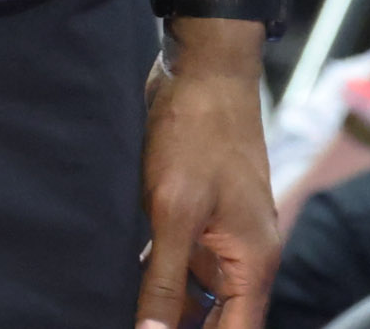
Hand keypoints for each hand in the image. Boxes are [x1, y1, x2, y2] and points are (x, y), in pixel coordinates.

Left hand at [138, 21, 277, 328]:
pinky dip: (154, 273)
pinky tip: (119, 281)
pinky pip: (177, 260)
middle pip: (214, 320)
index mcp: (252, 264)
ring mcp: (218, 234)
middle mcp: (241, 256)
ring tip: (118, 305)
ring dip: (161, 302)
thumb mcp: (175, 211)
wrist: (202, 67)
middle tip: (132, 320)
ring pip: (192, 292)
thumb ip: (166, 279)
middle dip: (173, 325)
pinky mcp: (194, 213)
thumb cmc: (198, 132)